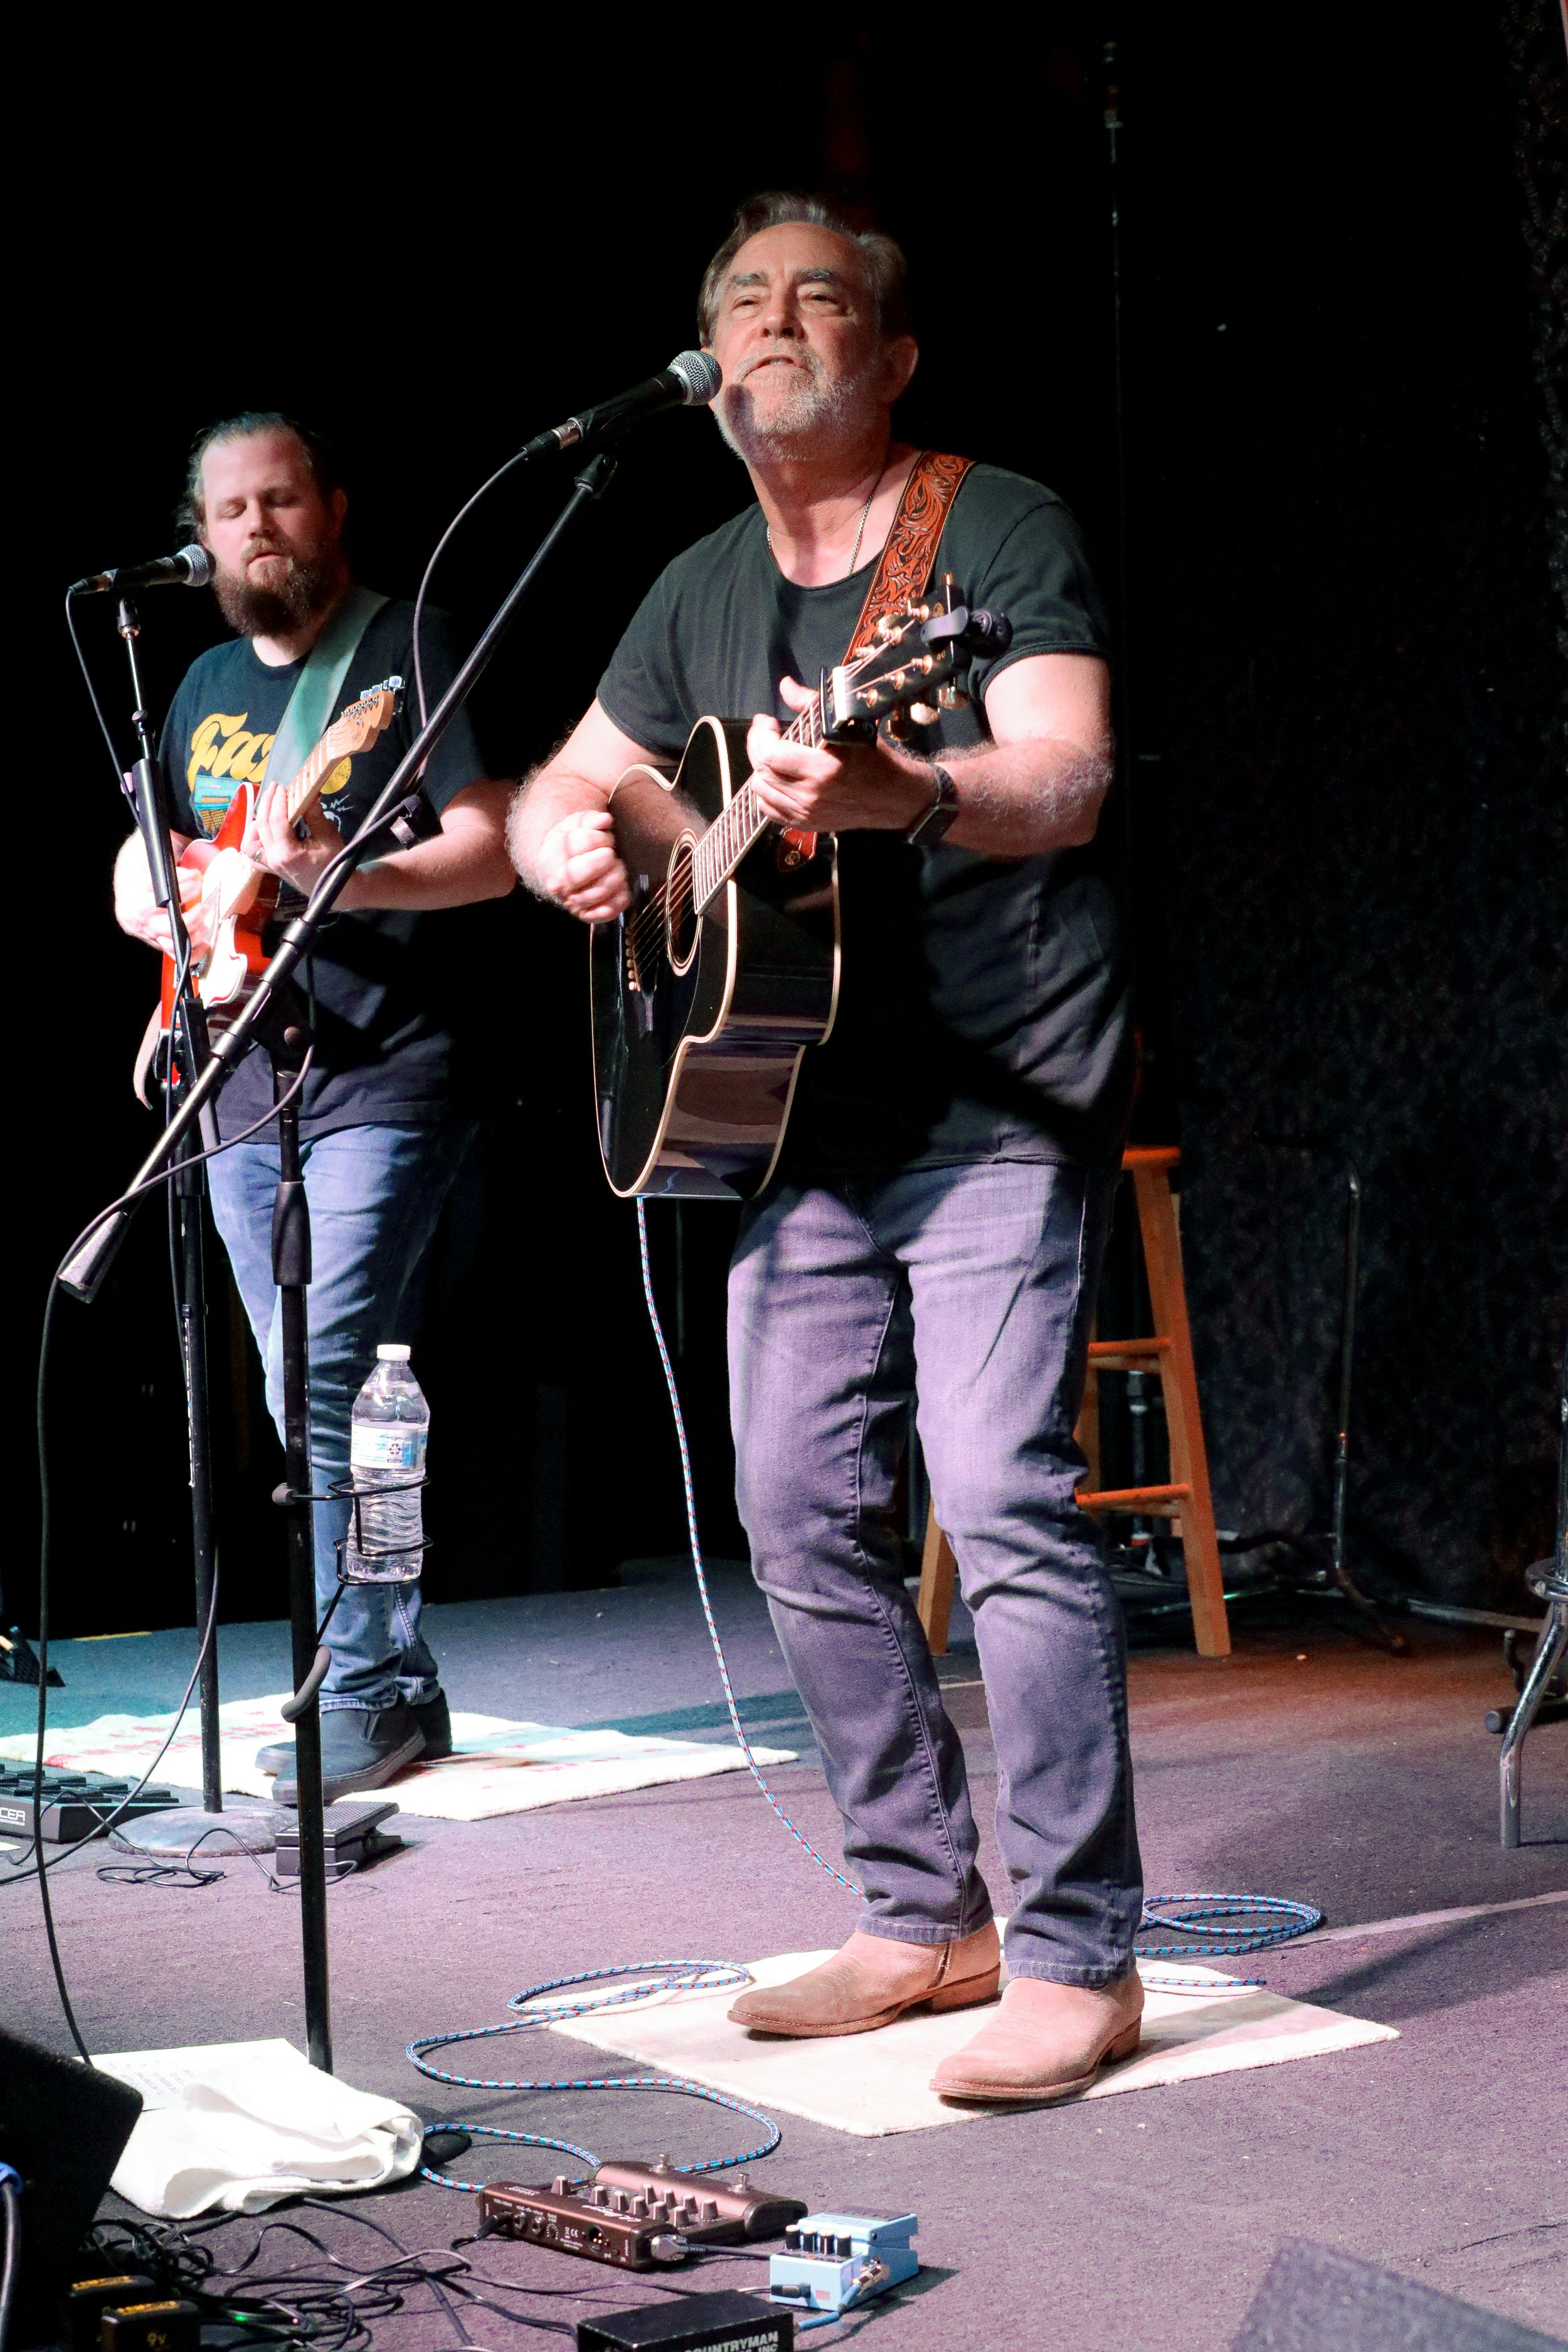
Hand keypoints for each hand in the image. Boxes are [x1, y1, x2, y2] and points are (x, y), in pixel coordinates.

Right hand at [114, 832, 212, 955]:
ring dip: (191, 932)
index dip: (177, 886)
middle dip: (185, 916)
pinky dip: (191, 949)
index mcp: (131, 893)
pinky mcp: (158, 940)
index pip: (151, 894)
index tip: (194, 877)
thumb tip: (185, 826)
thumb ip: (165, 844)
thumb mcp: (151, 849)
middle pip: (160, 925)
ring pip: (168, 941)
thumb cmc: (144, 864)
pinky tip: (204, 941)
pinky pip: (174, 951)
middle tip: (203, 904)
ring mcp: (146, 931)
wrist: (133, 879)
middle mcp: (136, 916)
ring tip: (205, 919)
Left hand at [244, 783, 343, 896]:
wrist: (336, 890)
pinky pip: (253, 856)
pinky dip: (253, 842)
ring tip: (267, 810)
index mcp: (288, 853)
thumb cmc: (335, 864)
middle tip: (275, 788)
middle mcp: (274, 859)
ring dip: (255, 823)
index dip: (277, 801)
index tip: (282, 787)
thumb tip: (308, 793)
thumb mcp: (328, 837)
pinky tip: (262, 832)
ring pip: (250, 841)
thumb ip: (314, 815)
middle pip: (261, 826)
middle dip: (267, 803)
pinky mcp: (271, 868)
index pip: (276, 821)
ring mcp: (270, 865)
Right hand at [536, 808, 632, 922]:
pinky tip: (621, 886)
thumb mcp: (576, 826)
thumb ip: (590, 819)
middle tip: (612, 853)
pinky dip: (621, 898)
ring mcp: (572, 902)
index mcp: (551, 858)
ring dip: (617, 876)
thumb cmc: (571, 844)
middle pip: (584, 871)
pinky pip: (608, 911)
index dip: (599, 837)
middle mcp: (558, 884)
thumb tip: (605, 820)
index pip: (577, 843)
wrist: (562, 870)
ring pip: (599, 892)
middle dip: (606, 858)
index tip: (606, 837)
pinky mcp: (587, 916)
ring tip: (617, 868)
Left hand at [746, 677, 931, 833]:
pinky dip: (765, 793)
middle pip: (762, 771)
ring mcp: (807, 812)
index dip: (761, 734)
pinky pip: (769, 810)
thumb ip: (811, 704)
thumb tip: (786, 686)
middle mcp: (811, 794)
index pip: (771, 754)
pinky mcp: (807, 823)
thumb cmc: (875, 759)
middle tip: (764, 732)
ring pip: (761, 791)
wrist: (894, 797)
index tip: (766, 721)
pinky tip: (773, 779)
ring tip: (769, 754)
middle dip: (756, 746)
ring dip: (760, 769)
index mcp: (822, 768)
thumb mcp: (847, 725)